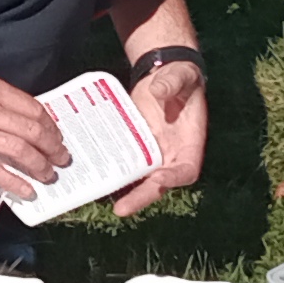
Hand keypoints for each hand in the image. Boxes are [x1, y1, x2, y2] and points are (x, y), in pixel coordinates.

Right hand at [0, 68, 68, 201]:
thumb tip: (22, 118)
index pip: (34, 110)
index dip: (51, 127)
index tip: (56, 137)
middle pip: (32, 132)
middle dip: (53, 149)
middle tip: (60, 159)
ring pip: (20, 152)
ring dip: (40, 167)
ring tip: (48, 176)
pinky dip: (15, 183)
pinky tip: (26, 190)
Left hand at [112, 56, 208, 214]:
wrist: (163, 74)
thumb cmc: (179, 77)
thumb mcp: (180, 75)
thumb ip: (172, 83)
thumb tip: (158, 91)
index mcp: (190, 143)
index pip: (187, 170)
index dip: (174, 178)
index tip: (159, 178)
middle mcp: (171, 154)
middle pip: (159, 184)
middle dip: (141, 196)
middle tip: (121, 209)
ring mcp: (152, 153)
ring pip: (139, 179)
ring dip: (123, 191)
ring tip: (101, 198)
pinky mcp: (135, 146)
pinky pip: (125, 164)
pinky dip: (112, 172)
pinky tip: (93, 178)